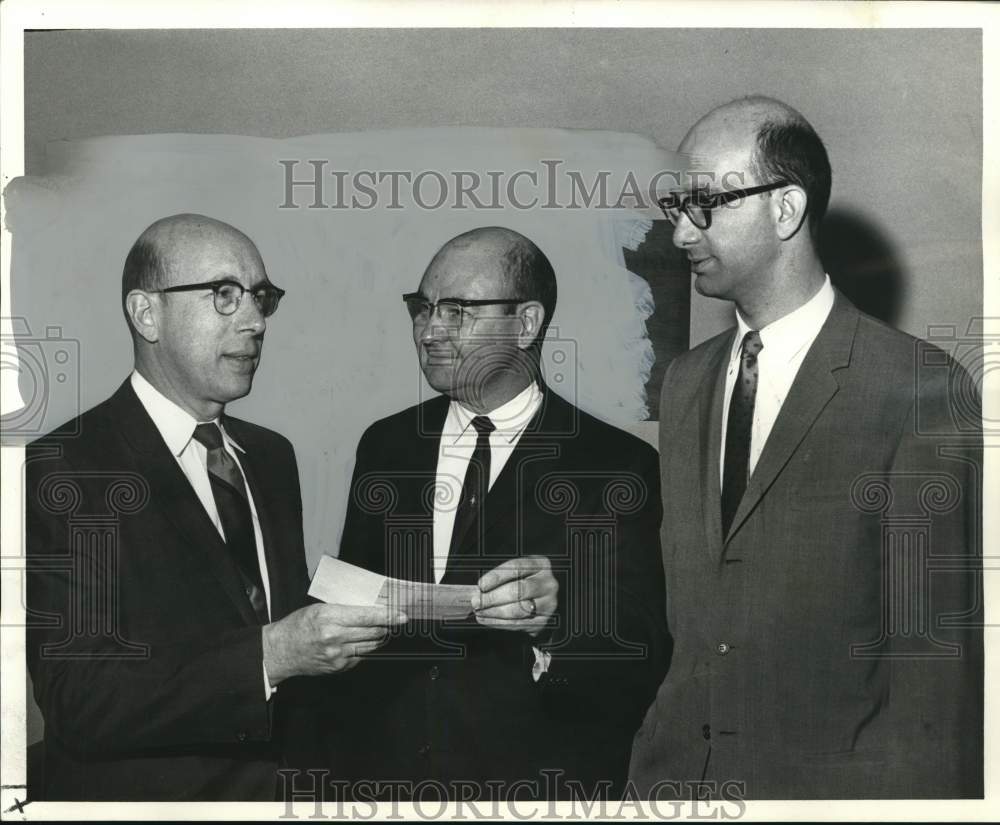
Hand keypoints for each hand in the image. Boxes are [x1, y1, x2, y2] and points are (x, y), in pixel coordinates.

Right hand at [262, 603, 406, 684]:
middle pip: (373, 632)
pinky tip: (358, 642)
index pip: (367, 616)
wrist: (281, 651)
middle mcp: (335, 637)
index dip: (388, 615)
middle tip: (395, 620)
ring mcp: (337, 655)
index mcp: (330, 618)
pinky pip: (360, 656)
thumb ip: (344, 609)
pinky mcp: (339, 666)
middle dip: (387, 626)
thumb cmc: (298, 626)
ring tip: (379, 629)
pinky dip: (363, 648)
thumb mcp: (320, 608)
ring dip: (378, 637)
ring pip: (370, 645)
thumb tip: (370, 608)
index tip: (401, 615)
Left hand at [472, 555, 557, 636]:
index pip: (517, 568)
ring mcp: (548, 604)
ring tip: (479, 612)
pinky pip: (518, 624)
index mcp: (540, 565)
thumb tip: (478, 590)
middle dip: (493, 597)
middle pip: (518, 590)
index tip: (480, 585)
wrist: (541, 600)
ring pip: (518, 609)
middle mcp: (548, 584)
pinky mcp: (543, 622)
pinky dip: (499, 623)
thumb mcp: (516, 573)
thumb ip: (500, 578)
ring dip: (494, 612)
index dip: (497, 576)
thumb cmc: (523, 582)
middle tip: (476, 602)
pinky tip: (486, 620)